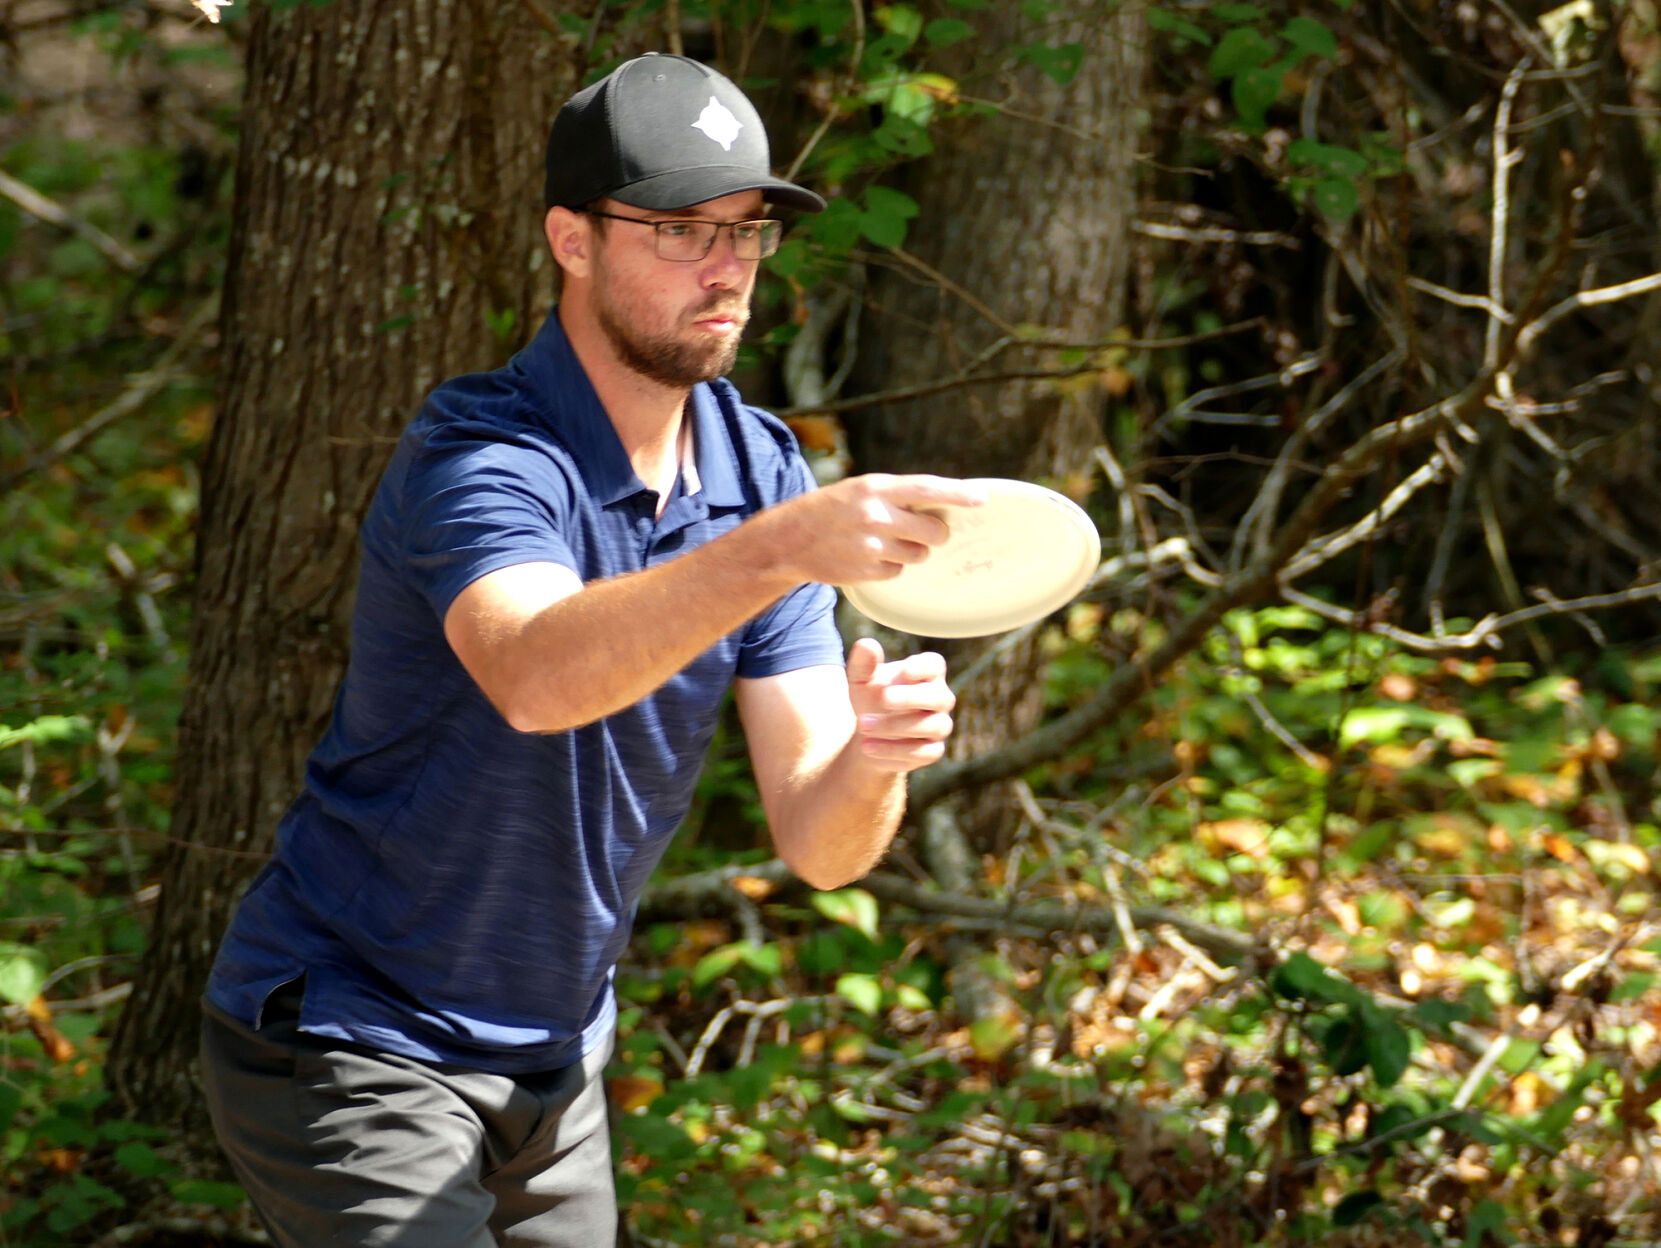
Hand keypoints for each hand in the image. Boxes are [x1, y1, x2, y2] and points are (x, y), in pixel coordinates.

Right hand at [762, 473, 986, 586]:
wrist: (788, 539)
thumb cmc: (832, 509)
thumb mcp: (861, 489)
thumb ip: (897, 496)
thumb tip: (942, 506)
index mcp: (875, 488)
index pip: (928, 489)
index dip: (958, 494)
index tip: (982, 499)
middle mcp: (874, 516)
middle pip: (933, 532)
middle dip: (935, 533)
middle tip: (925, 530)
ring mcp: (870, 547)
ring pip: (918, 555)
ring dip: (911, 550)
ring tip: (885, 541)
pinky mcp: (865, 572)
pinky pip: (898, 572)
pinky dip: (891, 566)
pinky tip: (869, 556)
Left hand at [845, 638, 955, 772]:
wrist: (869, 735)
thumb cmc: (871, 699)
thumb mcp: (861, 680)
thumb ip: (864, 663)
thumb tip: (866, 644)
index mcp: (926, 674)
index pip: (935, 665)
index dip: (923, 667)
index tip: (904, 671)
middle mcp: (939, 698)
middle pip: (940, 696)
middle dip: (911, 698)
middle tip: (883, 698)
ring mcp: (939, 725)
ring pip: (933, 726)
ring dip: (896, 726)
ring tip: (863, 726)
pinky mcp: (932, 750)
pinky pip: (924, 752)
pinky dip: (895, 750)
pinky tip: (869, 746)